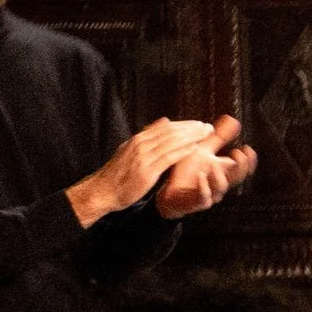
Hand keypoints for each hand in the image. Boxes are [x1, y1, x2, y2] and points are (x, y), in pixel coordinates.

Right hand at [69, 117, 217, 226]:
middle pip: (170, 132)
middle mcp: (140, 145)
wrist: (103, 191)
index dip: (184, 125)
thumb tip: (164, 121)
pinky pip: (168, 158)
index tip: (198, 124)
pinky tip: (194, 148)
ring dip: (191, 137)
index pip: (164, 128)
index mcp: (137, 140)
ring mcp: (143, 157)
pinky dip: (182, 151)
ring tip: (205, 134)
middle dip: (191, 128)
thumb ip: (147, 137)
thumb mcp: (129, 150)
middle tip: (207, 127)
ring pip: (171, 142)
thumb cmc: (118, 174)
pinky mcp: (146, 171)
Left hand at [154, 115, 258, 218]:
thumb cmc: (187, 171)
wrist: (170, 191)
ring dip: (220, 175)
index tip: (247, 148)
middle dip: (241, 167)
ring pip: (222, 187)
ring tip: (215, 164)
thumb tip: (233, 120)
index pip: (243, 167)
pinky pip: (205, 197)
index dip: (248, 160)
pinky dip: (204, 186)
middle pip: (238, 177)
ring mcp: (211, 193)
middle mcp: (220, 182)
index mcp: (223, 171)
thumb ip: (219, 137)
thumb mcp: (203, 149)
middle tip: (239, 155)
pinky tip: (200, 176)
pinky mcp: (198, 202)